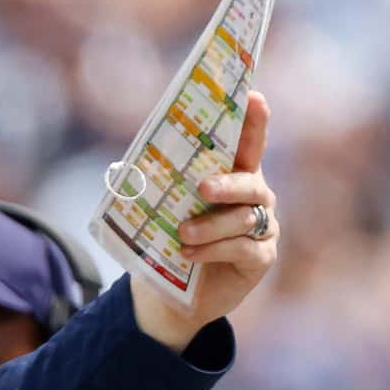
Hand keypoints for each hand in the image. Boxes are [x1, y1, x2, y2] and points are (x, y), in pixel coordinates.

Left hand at [128, 91, 278, 350]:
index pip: (248, 145)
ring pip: (244, 218)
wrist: (173, 292)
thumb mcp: (161, 208)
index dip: (254, 122)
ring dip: (211, 225)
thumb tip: (127, 166)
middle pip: (251, 182)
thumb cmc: (169, 239)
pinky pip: (242, 249)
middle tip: (203, 188)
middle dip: (228, 183)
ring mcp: (262, 228)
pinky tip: (189, 254)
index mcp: (234, 176)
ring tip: (182, 233)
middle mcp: (255, 198)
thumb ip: (157, 184)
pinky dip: (213, 250)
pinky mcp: (260, 258)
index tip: (254, 98)